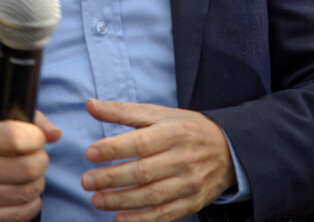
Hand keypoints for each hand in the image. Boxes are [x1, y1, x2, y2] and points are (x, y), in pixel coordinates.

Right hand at [0, 113, 61, 221]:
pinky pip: (21, 213)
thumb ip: (26, 123)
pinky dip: (32, 202)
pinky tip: (25, 193)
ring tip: (31, 175)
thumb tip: (55, 133)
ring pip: (29, 191)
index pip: (17, 138)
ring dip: (38, 182)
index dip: (37, 138)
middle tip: (37, 158)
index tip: (37, 139)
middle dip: (42, 161)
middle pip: (29, 168)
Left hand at [81, 99, 235, 221]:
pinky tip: (119, 218)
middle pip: (142, 172)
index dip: (113, 149)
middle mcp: (182, 159)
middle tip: (86, 181)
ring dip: (120, 201)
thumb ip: (122, 111)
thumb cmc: (185, 128)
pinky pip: (164, 215)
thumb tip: (90, 105)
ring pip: (150, 196)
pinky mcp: (192, 203)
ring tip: (96, 200)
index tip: (89, 153)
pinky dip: (140, 220)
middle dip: (110, 178)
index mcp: (173, 132)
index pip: (140, 142)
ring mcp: (188, 183)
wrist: (227, 150)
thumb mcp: (158, 113)